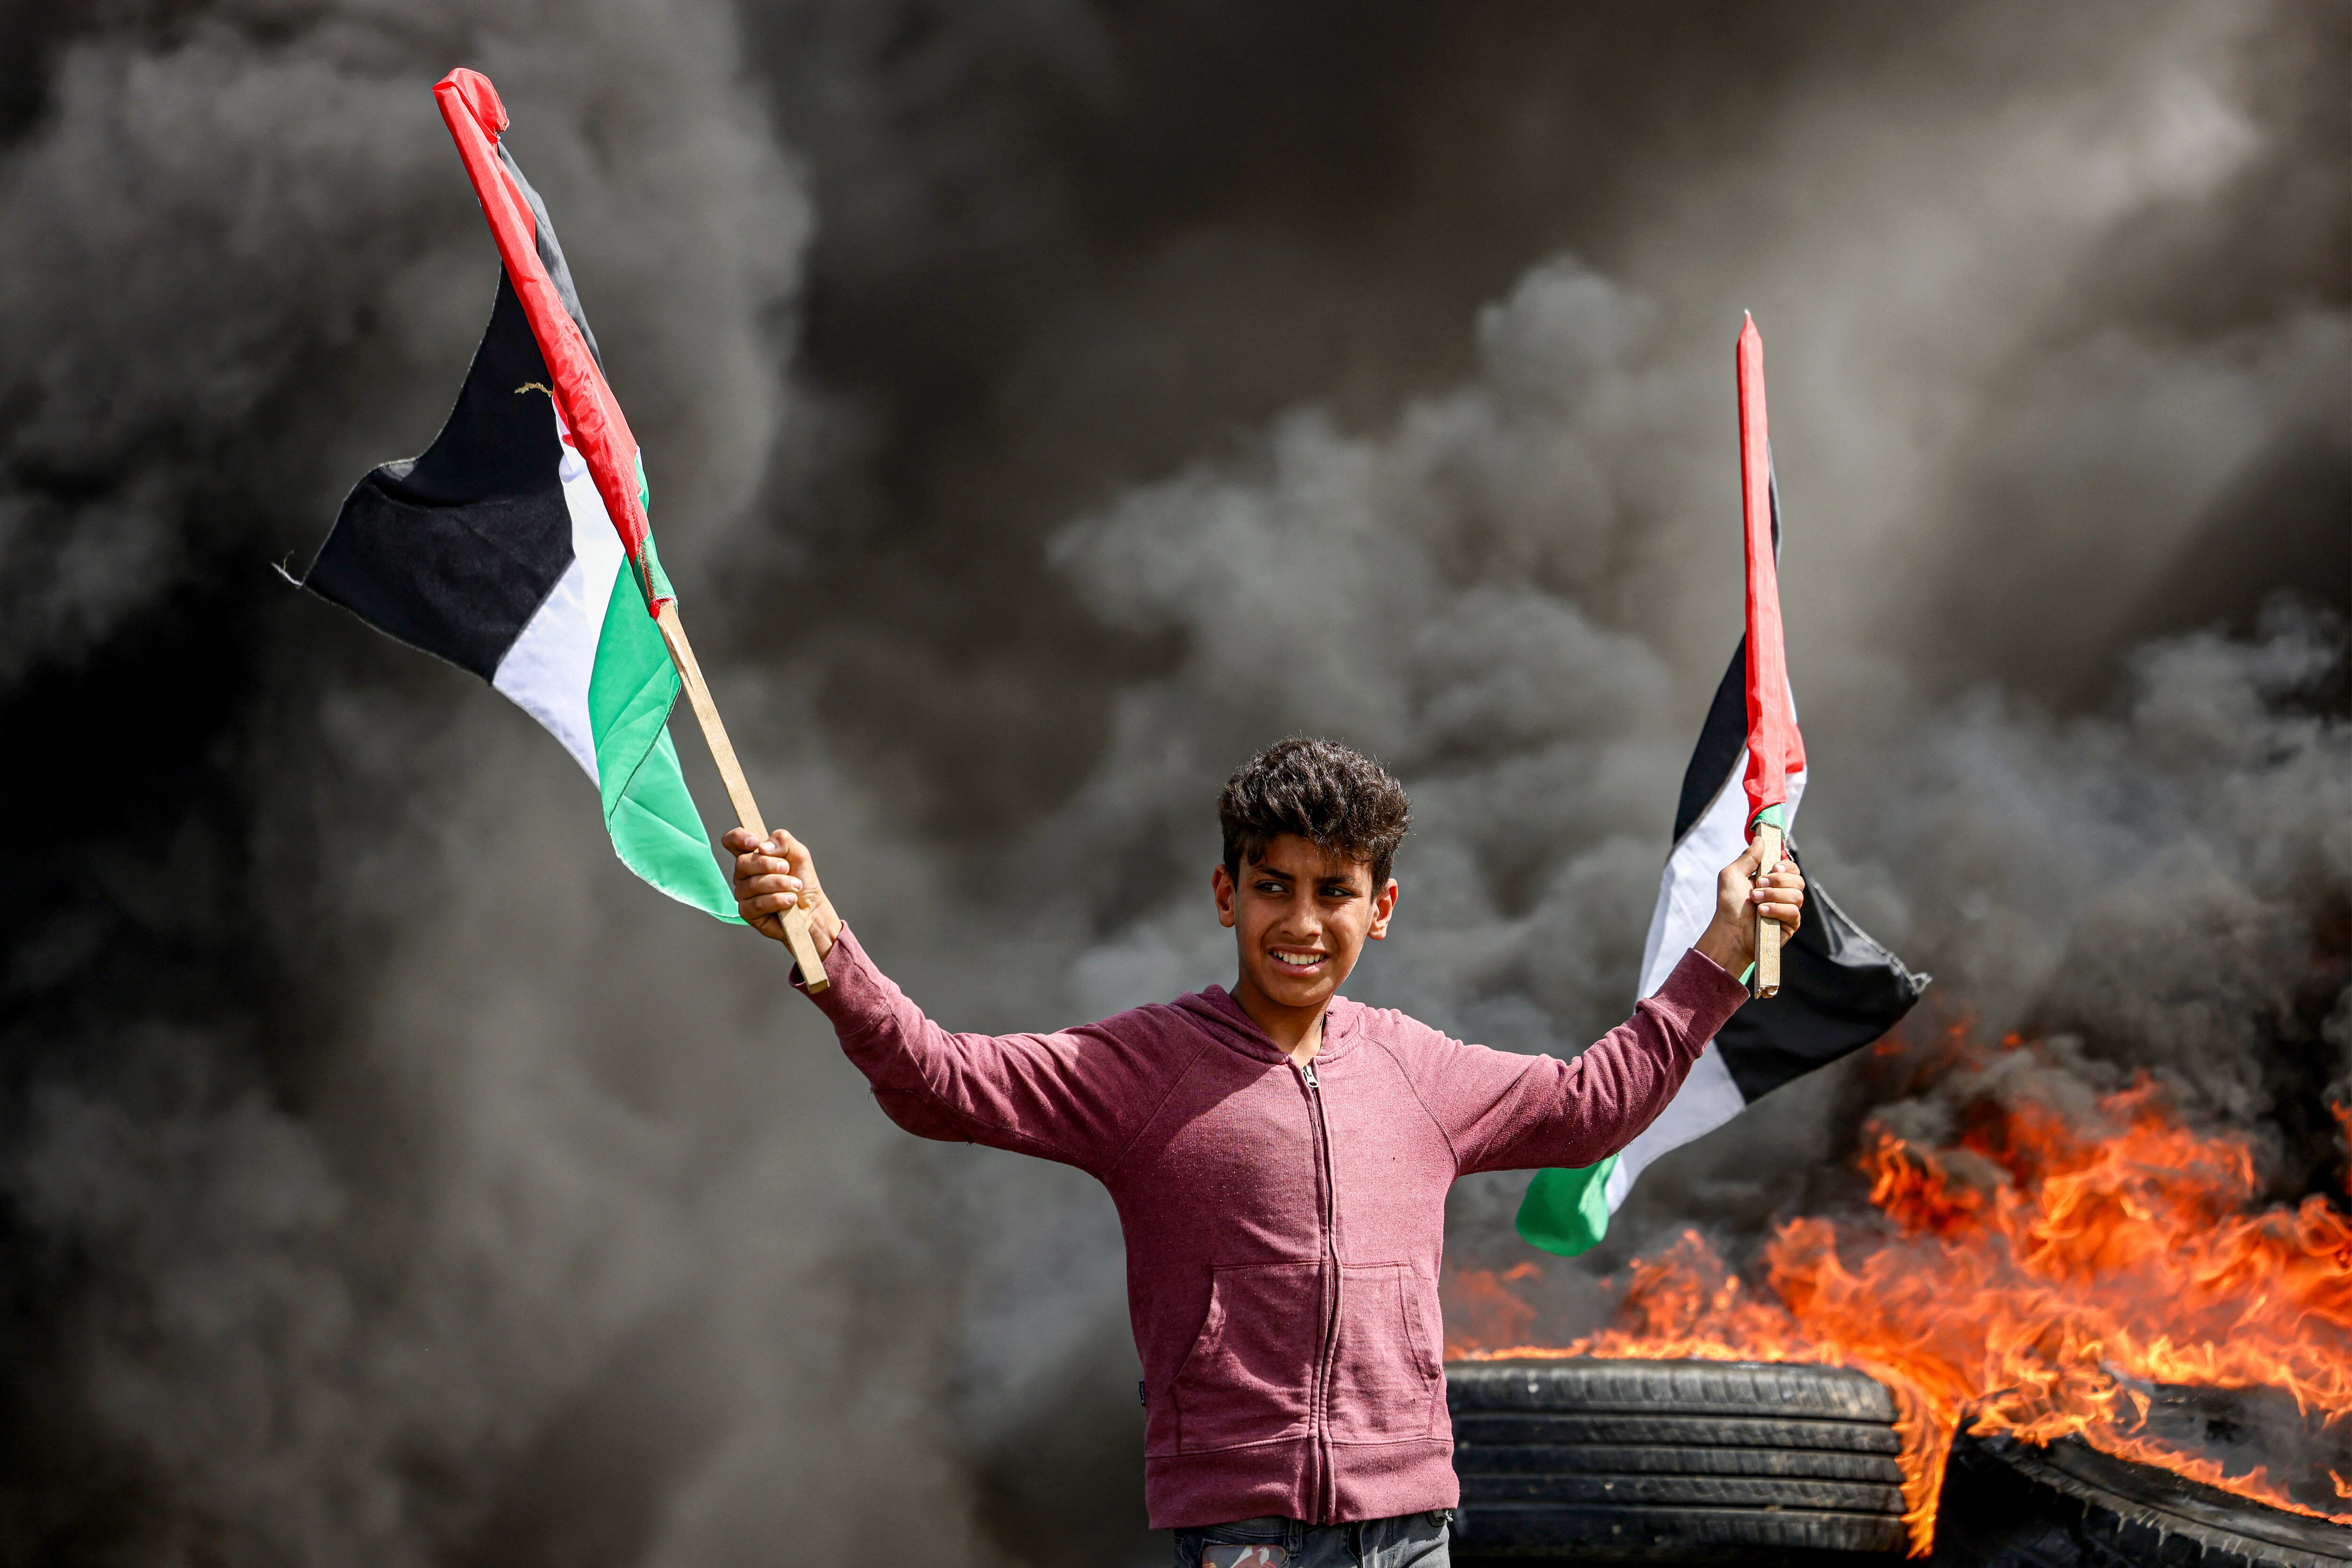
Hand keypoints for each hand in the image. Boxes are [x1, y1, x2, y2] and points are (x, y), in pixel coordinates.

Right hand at [722, 827, 841, 957]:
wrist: (812, 907)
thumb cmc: (802, 879)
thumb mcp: (798, 853)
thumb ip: (782, 841)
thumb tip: (763, 847)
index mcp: (752, 856)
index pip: (732, 841)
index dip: (738, 838)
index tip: (755, 842)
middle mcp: (743, 874)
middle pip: (742, 862)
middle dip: (768, 864)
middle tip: (787, 868)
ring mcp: (743, 894)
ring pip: (753, 884)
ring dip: (779, 884)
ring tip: (796, 886)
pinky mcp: (748, 912)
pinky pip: (757, 903)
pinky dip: (778, 900)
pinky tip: (790, 900)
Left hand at [1691, 837, 1805, 977]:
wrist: (1729, 932)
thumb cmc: (1729, 904)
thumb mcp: (1732, 875)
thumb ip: (1748, 857)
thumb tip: (1760, 839)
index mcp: (1771, 880)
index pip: (1791, 867)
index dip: (1785, 865)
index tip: (1772, 867)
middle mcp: (1782, 893)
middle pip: (1798, 878)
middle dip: (1778, 881)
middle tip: (1758, 886)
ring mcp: (1787, 909)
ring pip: (1797, 894)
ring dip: (1774, 895)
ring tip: (1756, 901)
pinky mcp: (1790, 924)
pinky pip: (1794, 911)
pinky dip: (1777, 909)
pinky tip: (1762, 912)